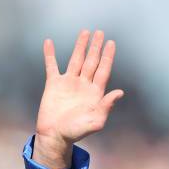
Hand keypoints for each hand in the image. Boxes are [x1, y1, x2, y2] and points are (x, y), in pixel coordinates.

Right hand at [33, 30, 123, 168]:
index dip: (108, 56)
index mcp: (95, 92)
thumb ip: (106, 106)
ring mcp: (69, 83)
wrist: (55, 136)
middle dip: (96, 47)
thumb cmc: (77, 132)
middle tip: (100, 32)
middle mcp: (83, 85)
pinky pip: (51, 66)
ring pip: (76, 60)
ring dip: (80, 46)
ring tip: (85, 32)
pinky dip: (50, 54)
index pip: (103, 70)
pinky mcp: (53, 84)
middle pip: (92, 61)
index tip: (111, 43)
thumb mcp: (96, 121)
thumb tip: (119, 92)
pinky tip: (49, 42)